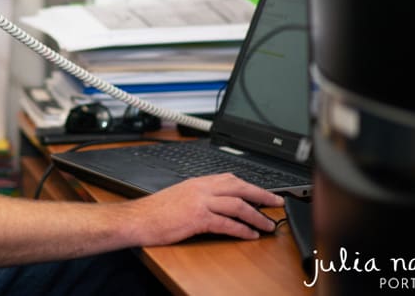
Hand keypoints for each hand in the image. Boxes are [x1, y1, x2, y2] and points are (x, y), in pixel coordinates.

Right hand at [130, 174, 283, 244]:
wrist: (138, 219)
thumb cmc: (155, 211)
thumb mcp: (179, 196)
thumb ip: (198, 195)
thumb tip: (217, 202)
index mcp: (197, 182)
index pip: (230, 178)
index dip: (249, 185)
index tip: (261, 192)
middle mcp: (201, 188)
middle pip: (239, 187)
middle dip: (261, 194)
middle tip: (276, 202)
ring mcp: (200, 202)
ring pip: (237, 205)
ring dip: (256, 215)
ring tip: (268, 225)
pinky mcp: (198, 218)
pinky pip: (227, 223)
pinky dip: (242, 230)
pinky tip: (250, 235)